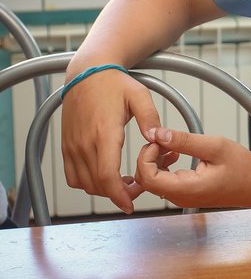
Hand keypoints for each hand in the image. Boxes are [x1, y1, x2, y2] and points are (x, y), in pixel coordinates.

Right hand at [61, 70, 162, 213]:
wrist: (87, 73)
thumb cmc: (115, 83)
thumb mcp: (140, 95)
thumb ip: (150, 117)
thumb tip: (156, 138)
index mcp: (104, 133)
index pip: (106, 175)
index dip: (118, 195)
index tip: (130, 205)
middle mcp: (84, 143)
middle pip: (97, 185)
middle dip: (117, 194)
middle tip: (137, 189)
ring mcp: (72, 145)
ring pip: (84, 184)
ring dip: (102, 190)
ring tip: (123, 183)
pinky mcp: (66, 145)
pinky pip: (72, 175)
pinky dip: (86, 183)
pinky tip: (104, 175)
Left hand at [135, 128, 250, 208]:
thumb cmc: (242, 167)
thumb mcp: (215, 146)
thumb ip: (184, 141)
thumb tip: (158, 134)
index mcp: (186, 189)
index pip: (146, 177)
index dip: (146, 156)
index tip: (160, 140)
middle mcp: (180, 197)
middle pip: (145, 179)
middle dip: (149, 156)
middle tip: (164, 139)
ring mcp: (181, 197)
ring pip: (152, 180)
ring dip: (156, 160)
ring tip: (172, 145)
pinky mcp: (185, 193)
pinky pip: (163, 181)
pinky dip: (163, 165)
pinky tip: (177, 154)